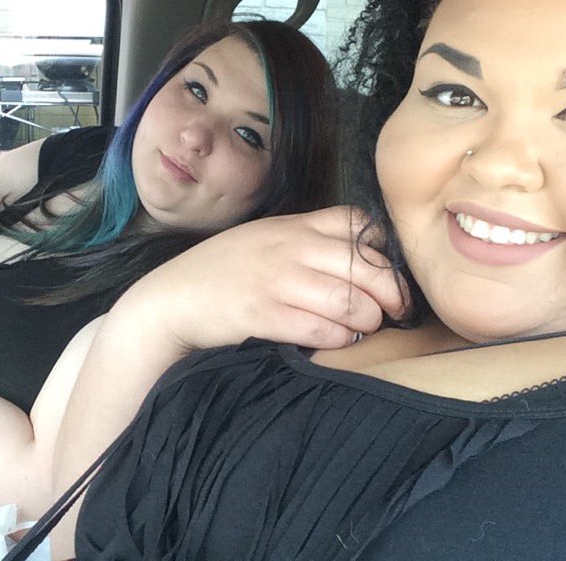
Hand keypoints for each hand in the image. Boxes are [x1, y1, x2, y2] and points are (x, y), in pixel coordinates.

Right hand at [112, 206, 407, 350]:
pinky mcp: (263, 315)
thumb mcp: (265, 240)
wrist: (171, 298)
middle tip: (394, 312)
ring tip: (364, 329)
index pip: (358, 223)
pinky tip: (336, 342)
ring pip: (351, 301)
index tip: (385, 275)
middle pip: (366, 266)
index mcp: (293, 225)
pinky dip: (339, 339)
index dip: (383, 251)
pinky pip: (322, 330)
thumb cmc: (222, 272)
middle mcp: (289, 248)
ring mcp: (276, 281)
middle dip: (391, 294)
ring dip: (368, 321)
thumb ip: (307, 242)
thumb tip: (362, 262)